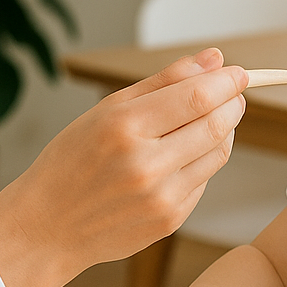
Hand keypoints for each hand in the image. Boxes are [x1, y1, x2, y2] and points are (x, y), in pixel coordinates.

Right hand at [0, 48, 247, 286]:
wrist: (47, 227)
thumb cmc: (72, 162)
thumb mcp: (107, 109)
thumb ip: (164, 81)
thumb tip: (213, 59)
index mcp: (124, 127)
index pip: (198, 96)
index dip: (228, 82)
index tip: (238, 73)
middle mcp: (146, 164)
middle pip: (216, 125)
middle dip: (232, 104)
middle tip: (232, 94)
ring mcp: (161, 197)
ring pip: (218, 154)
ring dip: (223, 132)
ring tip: (206, 121)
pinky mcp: (171, 220)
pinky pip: (204, 181)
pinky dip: (202, 162)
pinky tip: (180, 157)